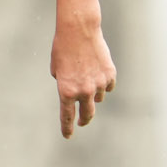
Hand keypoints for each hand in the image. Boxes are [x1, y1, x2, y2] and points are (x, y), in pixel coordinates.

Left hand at [51, 16, 114, 138]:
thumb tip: (74, 94)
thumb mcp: (56, 69)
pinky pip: (107, 87)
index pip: (67, 117)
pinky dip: (103, 83)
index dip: (67, 128)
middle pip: (87, 114)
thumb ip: (64, 85)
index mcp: (66, 91)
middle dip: (84, 120)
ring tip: (87, 77)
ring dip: (92, 94)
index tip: (68, 135)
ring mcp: (98, 84)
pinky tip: (97, 72)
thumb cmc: (63, 48)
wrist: (79, 30)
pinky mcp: (110, 75)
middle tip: (82, 121)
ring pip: (98, 98)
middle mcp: (83, 91)